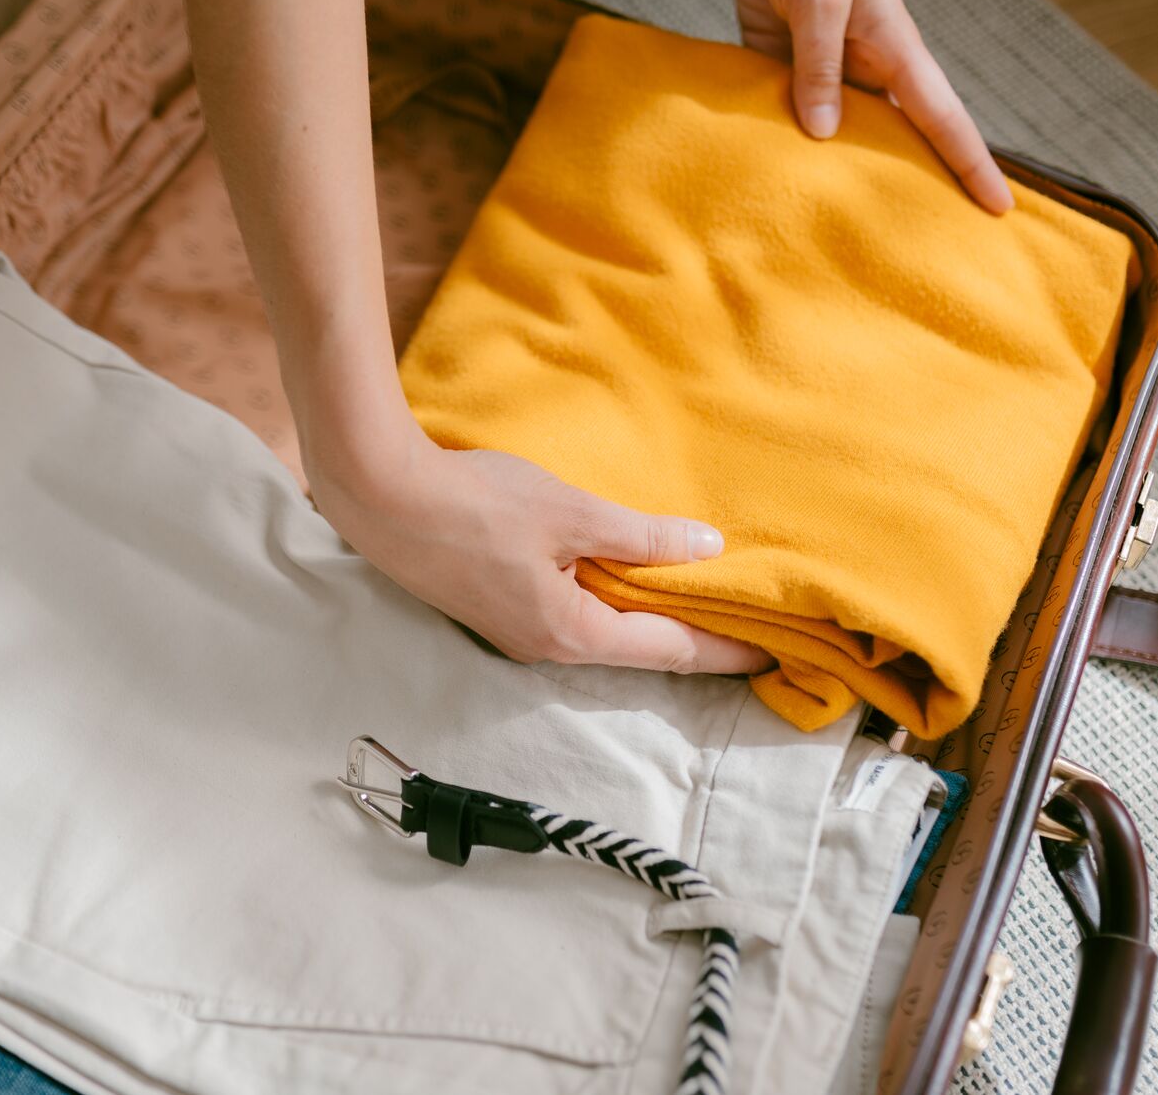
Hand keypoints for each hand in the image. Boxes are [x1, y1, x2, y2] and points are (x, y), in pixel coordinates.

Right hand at [310, 435, 772, 674]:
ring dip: (652, 620)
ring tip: (701, 604)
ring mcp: (519, 635)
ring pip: (605, 634)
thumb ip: (641, 535)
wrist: (380, 500)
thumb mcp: (570, 512)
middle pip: (641, 651)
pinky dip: (613, 602)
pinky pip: (574, 616)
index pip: (672, 650)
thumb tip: (709, 548)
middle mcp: (549, 650)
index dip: (728, 651)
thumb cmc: (476, 503)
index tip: (776, 656)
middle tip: (751, 628)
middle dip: (696, 640)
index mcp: (574, 634)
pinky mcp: (499, 611)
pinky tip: (628, 578)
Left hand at [721, 0, 1013, 212]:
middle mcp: (863, 62)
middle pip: (893, 136)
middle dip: (905, 184)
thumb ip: (818, 64)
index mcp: (891, 46)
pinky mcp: (777, 55)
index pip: (942, 117)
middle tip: (917, 246)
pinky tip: (767, 174)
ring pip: (834, 129)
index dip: (971, 164)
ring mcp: (821, 62)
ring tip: (832, 228)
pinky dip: (776, 137)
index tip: (1000, 210)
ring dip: (831, 169)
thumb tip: (824, 134)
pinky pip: (781, 107)